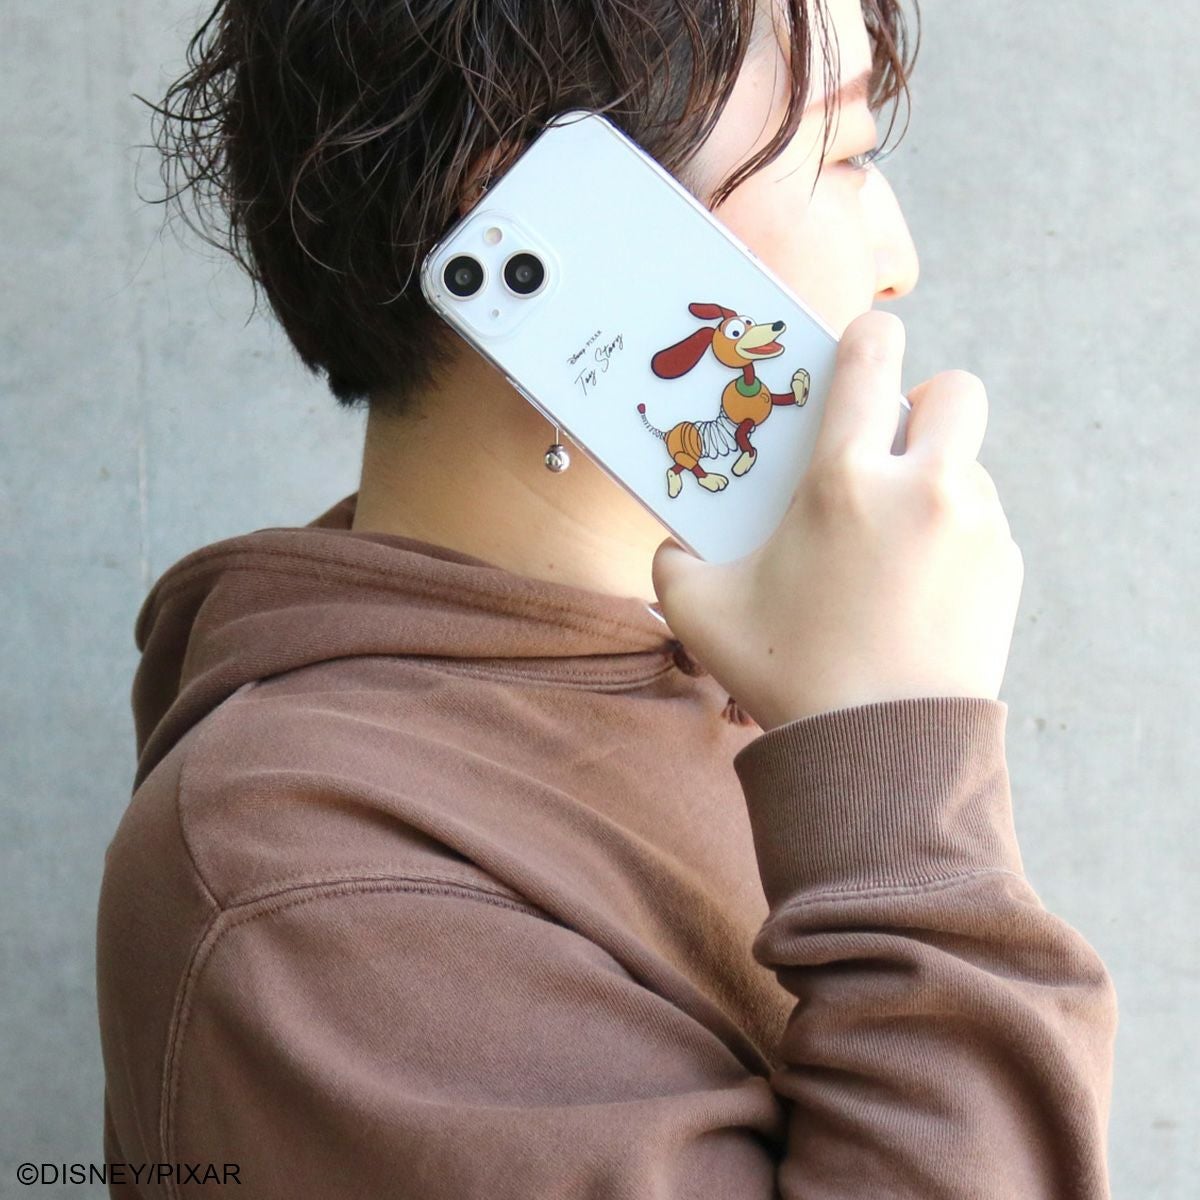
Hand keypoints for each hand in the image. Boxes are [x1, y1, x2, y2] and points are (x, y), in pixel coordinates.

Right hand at [651, 310, 1023, 731]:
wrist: (879, 751)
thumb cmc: (786, 673)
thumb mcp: (702, 613)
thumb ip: (673, 563)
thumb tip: (671, 546)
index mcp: (844, 480)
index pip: (873, 356)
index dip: (869, 335)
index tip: (864, 346)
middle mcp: (922, 489)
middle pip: (955, 390)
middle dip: (924, 404)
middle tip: (888, 449)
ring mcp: (975, 528)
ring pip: (967, 464)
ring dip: (933, 480)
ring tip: (891, 540)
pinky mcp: (1004, 569)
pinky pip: (982, 523)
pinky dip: (953, 536)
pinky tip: (915, 586)